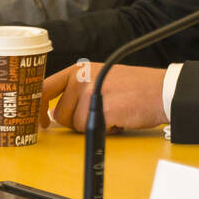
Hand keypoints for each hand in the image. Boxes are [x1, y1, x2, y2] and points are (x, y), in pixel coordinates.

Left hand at [41, 62, 168, 132]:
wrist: (161, 90)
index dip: (37, 109)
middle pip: (60, 114)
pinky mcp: (101, 107)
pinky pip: (90, 129)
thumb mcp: (100, 78)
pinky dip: (103, 129)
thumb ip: (76, 91)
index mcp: (78, 69)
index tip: (40, 122)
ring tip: (112, 112)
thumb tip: (51, 113)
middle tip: (99, 112)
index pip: (44, 88)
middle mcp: (81, 77)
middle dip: (77, 120)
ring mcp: (90, 91)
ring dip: (92, 125)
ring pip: (75, 124)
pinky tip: (118, 118)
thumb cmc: (134, 88)